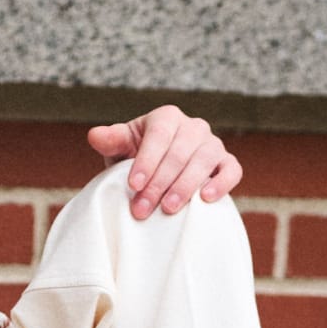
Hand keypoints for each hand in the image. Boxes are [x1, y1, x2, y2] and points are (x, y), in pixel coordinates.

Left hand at [87, 107, 241, 221]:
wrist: (158, 176)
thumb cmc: (136, 160)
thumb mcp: (120, 149)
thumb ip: (111, 141)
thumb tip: (94, 135)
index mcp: (166, 118)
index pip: (159, 136)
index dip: (147, 160)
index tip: (134, 185)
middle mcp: (193, 126)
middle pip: (180, 152)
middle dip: (159, 183)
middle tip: (142, 210)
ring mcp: (212, 144)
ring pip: (205, 160)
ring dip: (186, 186)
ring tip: (169, 209)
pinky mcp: (227, 163)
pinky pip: (232, 170)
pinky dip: (222, 183)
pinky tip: (206, 199)